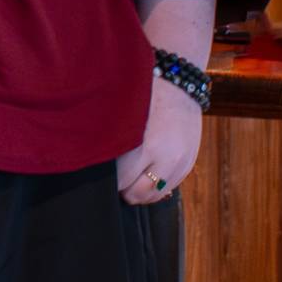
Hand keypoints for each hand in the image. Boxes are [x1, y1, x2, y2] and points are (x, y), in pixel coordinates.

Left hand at [114, 77, 203, 204]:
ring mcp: (180, 164)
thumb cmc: (145, 96)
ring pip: (153, 196)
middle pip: (137, 194)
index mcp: (147, 145)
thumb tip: (93, 162)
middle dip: (124, 188)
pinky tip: (147, 170)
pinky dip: (156, 184)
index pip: (122, 181)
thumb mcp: (125, 115)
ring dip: (140, 190)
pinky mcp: (189, 165)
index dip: (109, 180)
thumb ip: (112, 140)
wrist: (180, 86)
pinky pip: (169, 188)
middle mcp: (166, 159)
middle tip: (116, 176)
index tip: (102, 172)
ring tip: (131, 176)